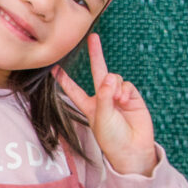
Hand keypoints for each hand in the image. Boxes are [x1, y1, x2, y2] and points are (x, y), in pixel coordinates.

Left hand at [53, 34, 157, 175]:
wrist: (133, 150)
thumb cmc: (112, 139)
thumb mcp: (101, 117)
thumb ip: (104, 96)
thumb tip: (111, 76)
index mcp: (88, 106)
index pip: (73, 89)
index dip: (64, 79)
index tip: (54, 68)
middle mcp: (103, 98)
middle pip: (97, 72)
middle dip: (96, 54)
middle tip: (93, 37)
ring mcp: (118, 96)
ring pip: (114, 78)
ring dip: (115, 86)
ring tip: (117, 102)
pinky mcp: (132, 97)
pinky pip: (126, 84)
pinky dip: (124, 90)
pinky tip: (124, 101)